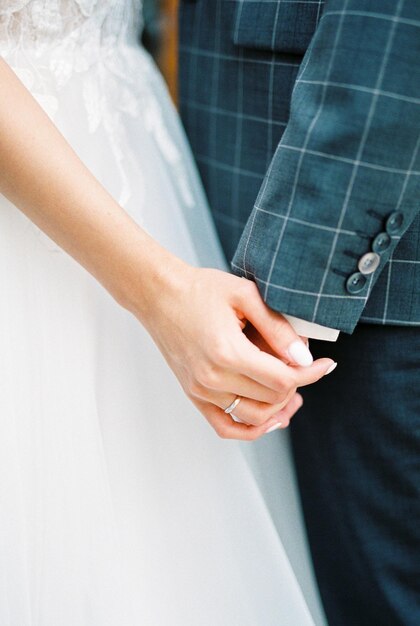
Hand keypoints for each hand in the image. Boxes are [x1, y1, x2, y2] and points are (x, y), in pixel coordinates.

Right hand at [138, 264, 335, 440]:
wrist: (159, 295)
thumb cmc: (200, 289)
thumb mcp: (245, 295)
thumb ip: (277, 328)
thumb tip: (304, 357)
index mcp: (227, 353)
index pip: (282, 380)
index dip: (310, 374)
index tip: (325, 364)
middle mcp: (212, 378)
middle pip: (271, 399)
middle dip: (295, 384)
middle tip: (303, 365)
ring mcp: (201, 390)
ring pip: (254, 417)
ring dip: (278, 408)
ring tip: (292, 392)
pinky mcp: (194, 394)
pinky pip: (225, 427)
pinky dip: (250, 430)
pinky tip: (269, 419)